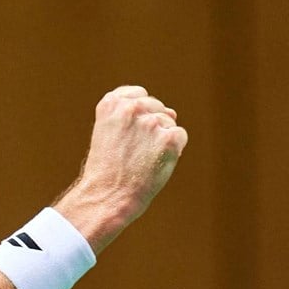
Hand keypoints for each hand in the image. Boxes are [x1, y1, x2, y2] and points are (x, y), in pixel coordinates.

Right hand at [56, 85, 188, 252]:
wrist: (108, 194)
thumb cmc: (108, 166)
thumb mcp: (108, 131)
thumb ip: (133, 115)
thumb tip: (173, 112)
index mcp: (111, 103)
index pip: (137, 94)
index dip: (136, 115)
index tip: (127, 133)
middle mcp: (130, 108)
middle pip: (156, 106)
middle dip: (151, 126)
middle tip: (134, 151)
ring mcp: (150, 122)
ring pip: (169, 121)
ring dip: (161, 138)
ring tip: (142, 158)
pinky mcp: (168, 138)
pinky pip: (180, 136)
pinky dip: (173, 150)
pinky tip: (155, 162)